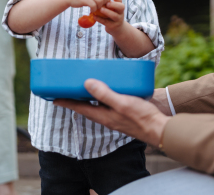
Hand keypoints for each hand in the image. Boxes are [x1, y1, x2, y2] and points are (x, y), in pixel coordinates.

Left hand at [54, 79, 169, 147]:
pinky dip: (102, 96)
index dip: (66, 102)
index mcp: (103, 116)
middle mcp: (106, 117)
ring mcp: (115, 116)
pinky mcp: (124, 113)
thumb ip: (105, 94)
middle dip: (74, 98)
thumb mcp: (122, 103)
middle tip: (65, 89)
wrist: (160, 129)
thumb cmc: (141, 118)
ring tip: (83, 86)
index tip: (53, 97)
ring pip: (96, 105)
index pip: (79, 108)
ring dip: (88, 97)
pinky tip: (108, 88)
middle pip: (86, 107)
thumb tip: (86, 83)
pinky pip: (108, 103)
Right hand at [67, 0, 110, 12]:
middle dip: (104, 4)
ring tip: (94, 9)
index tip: (103, 5)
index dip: (107, 0)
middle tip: (99, 8)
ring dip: (98, 7)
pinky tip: (91, 11)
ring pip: (100, 1)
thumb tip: (106, 3)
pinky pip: (93, 5)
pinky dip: (93, 10)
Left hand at [93, 0, 123, 33]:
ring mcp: (118, 20)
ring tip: (100, 9)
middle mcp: (121, 13)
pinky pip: (107, 22)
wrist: (116, 28)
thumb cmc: (112, 16)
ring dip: (107, 12)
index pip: (120, 0)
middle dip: (114, 4)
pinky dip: (100, 19)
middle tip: (107, 3)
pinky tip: (94, 16)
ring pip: (115, 16)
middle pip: (121, 7)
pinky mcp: (113, 26)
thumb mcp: (112, 9)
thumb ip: (107, 4)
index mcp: (119, 7)